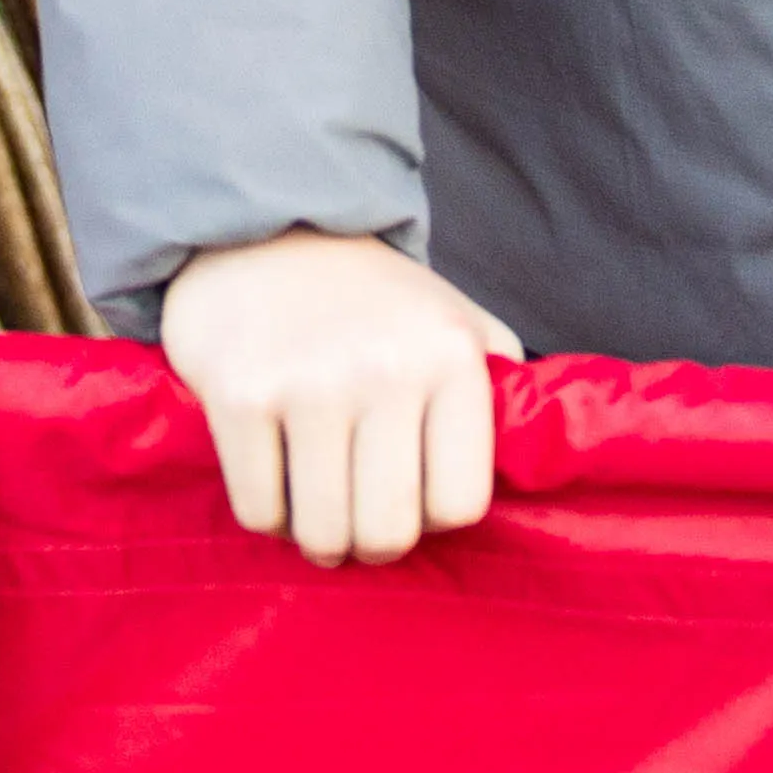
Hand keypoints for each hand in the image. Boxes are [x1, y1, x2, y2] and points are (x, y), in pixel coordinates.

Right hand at [157, 229, 527, 565]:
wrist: (263, 228)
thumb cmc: (370, 297)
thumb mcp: (456, 318)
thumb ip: (503, 385)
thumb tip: (533, 464)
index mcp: (450, 355)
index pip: (459, 505)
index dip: (432, 519)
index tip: (410, 498)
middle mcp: (386, 369)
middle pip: (388, 532)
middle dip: (372, 545)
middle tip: (358, 522)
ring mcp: (308, 384)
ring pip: (322, 533)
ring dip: (318, 539)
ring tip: (316, 510)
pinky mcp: (239, 396)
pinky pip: (258, 511)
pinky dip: (266, 514)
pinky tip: (273, 480)